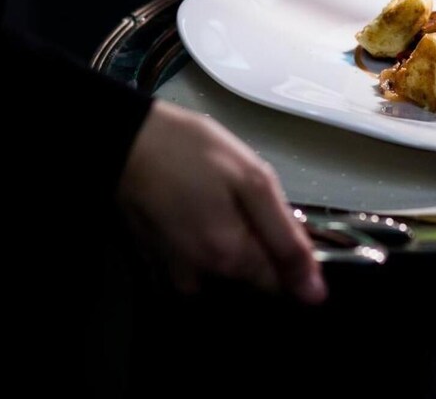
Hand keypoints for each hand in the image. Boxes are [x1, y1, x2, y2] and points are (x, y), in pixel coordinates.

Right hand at [117, 100, 325, 303]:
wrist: (121, 140)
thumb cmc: (191, 152)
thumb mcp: (253, 182)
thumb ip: (286, 240)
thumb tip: (314, 294)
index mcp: (231, 261)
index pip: (281, 283)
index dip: (287, 249)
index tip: (273, 214)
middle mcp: (202, 281)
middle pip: (251, 275)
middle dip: (256, 239)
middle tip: (239, 195)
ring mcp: (173, 275)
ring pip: (222, 267)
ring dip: (229, 237)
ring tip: (213, 195)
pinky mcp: (154, 262)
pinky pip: (194, 261)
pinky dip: (202, 237)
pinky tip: (193, 204)